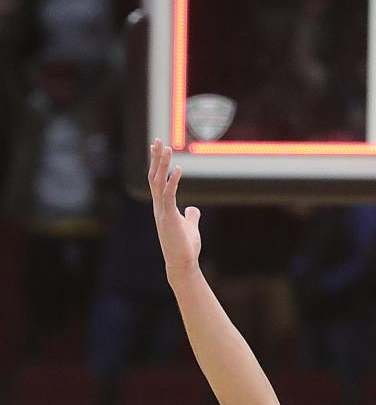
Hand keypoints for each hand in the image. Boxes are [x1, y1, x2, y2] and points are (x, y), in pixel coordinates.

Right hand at [148, 139, 201, 277]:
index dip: (157, 164)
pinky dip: (173, 181)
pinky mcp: (169, 217)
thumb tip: (193, 209)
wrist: (182, 263)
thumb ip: (190, 216)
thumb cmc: (184, 247)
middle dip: (156, 158)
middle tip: (158, 140)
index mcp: (163, 207)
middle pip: (154, 177)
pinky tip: (179, 169)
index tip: (158, 148)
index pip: (157, 180)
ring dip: (162, 165)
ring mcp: (162, 211)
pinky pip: (169, 195)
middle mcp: (159, 206)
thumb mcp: (189, 226)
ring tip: (166, 148)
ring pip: (158, 182)